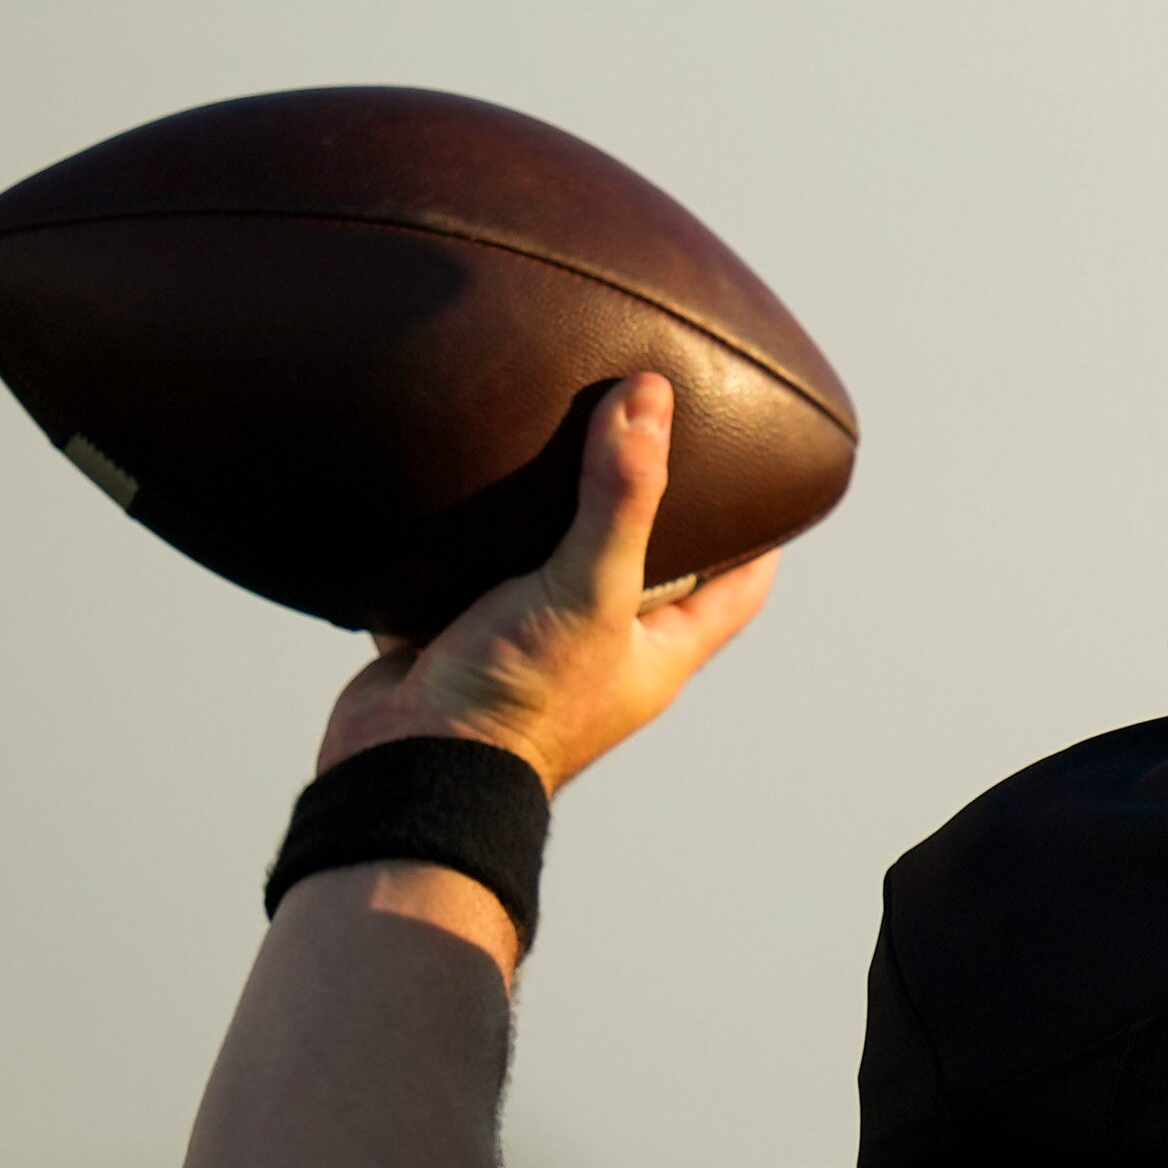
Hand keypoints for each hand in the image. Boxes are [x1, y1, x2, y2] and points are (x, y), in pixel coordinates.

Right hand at [317, 373, 778, 794]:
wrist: (405, 770)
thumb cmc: (518, 702)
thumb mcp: (588, 589)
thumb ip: (620, 497)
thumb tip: (648, 396)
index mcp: (657, 651)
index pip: (738, 588)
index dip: (759, 536)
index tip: (762, 475)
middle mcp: (600, 650)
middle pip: (646, 569)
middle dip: (646, 507)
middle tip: (645, 434)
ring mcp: (528, 644)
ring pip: (550, 565)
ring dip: (549, 514)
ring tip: (553, 438)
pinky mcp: (457, 638)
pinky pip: (469, 576)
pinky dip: (469, 537)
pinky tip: (463, 482)